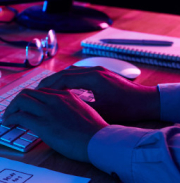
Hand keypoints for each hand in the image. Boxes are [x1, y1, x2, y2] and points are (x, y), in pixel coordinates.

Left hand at [2, 88, 107, 162]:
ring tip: (7, 117)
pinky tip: (8, 124)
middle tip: (12, 111)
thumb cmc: (96, 132)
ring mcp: (48, 110)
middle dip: (16, 102)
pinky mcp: (43, 123)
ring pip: (21, 100)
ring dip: (11, 109)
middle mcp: (55, 99)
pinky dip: (10, 118)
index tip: (25, 107)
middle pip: (28, 93)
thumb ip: (69, 109)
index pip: (40, 91)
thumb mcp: (83, 112)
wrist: (101, 141)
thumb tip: (60, 117)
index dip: (29, 99)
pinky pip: (20, 116)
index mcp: (65, 95)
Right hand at [38, 66, 159, 122]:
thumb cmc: (127, 109)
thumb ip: (81, 108)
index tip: (37, 94)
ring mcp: (97, 70)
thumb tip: (62, 111)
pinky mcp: (100, 73)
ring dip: (57, 80)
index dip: (48, 87)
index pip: (63, 79)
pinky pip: (78, 74)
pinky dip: (67, 80)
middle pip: (64, 73)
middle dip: (49, 82)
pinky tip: (62, 89)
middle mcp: (94, 70)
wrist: (147, 100)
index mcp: (93, 78)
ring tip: (46, 91)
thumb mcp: (102, 112)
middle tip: (36, 92)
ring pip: (70, 72)